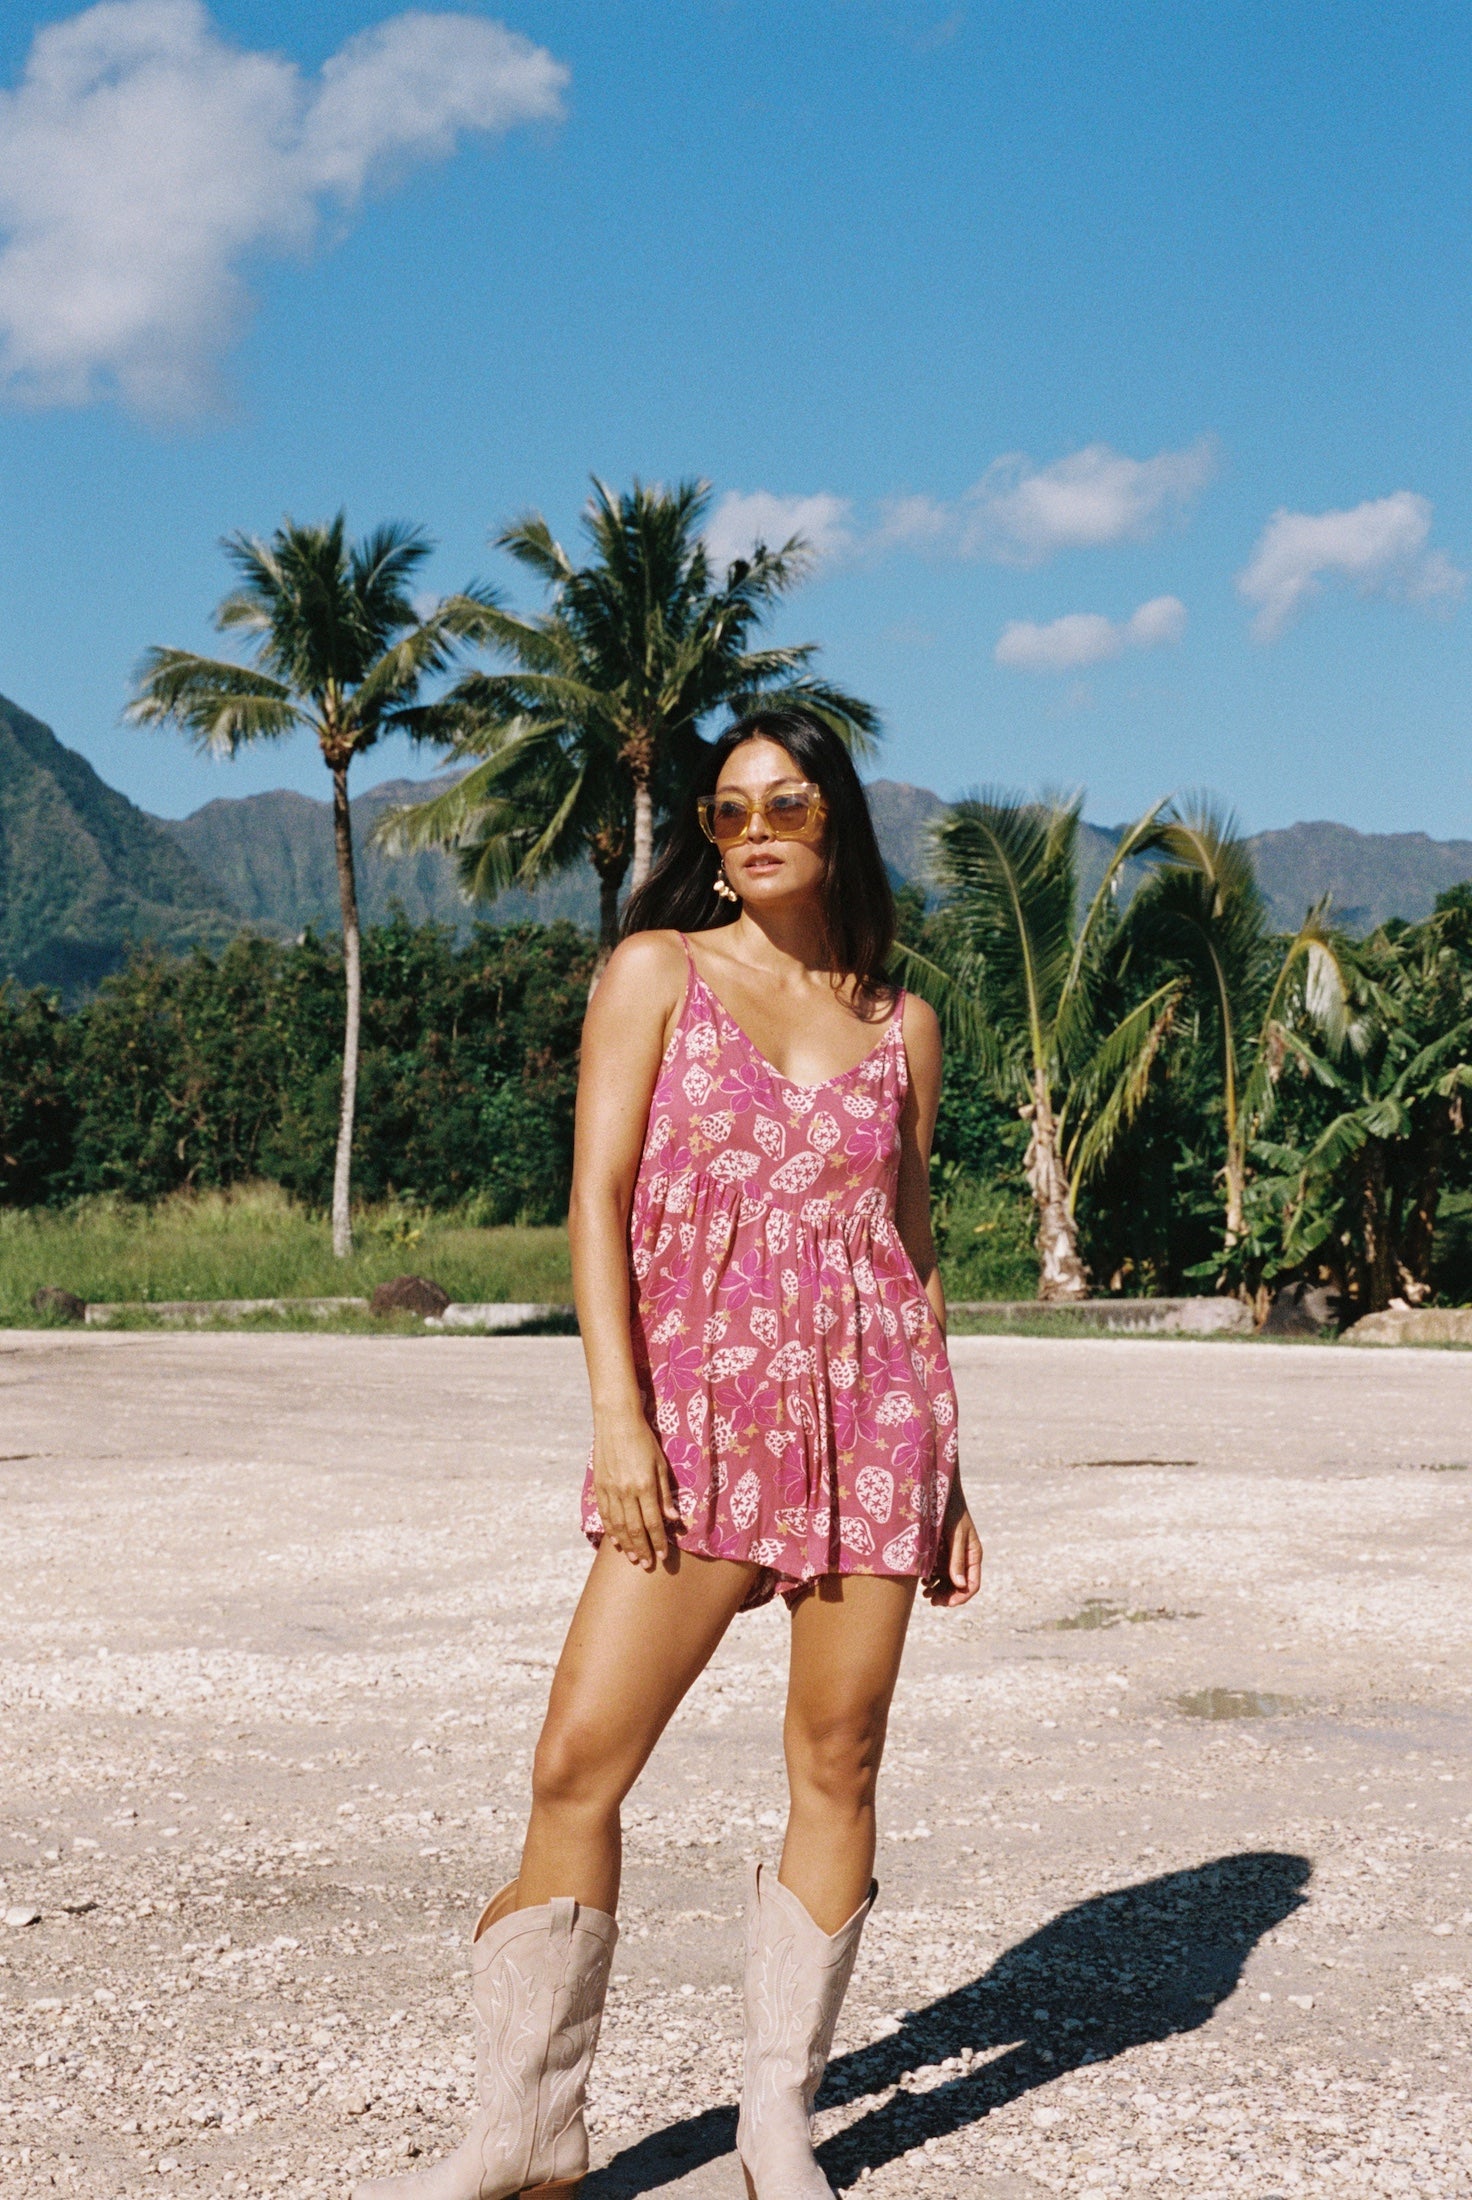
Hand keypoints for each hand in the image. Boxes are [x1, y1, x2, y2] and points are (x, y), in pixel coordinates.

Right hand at [591, 1408, 682, 1570]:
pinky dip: (610, 1530)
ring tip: (632, 1558)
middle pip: (634, 1528)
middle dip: (642, 1549)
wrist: (616, 1421)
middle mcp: (626, 1491)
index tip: (663, 1555)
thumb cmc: (643, 1440)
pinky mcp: (599, 1486)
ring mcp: (610, 1489)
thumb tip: (673, 1518)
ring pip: (618, 1525)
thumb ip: (665, 1493)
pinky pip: (604, 1514)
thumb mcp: (661, 1464)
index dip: (659, 1541)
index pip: (653, 1522)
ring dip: (626, 1544)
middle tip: (647, 1564)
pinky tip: (615, 1541)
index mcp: (645, 1485)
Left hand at [923, 1482, 982, 1607]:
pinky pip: (937, 1571)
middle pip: (958, 1586)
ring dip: (937, 1590)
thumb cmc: (950, 1509)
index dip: (960, 1597)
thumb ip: (956, 1558)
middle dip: (946, 1596)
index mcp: (973, 1555)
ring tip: (924, 1592)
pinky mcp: (940, 1550)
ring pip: (947, 1581)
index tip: (946, 1603)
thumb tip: (959, 1584)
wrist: (937, 1490)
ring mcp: (952, 1555)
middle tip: (930, 1600)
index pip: (972, 1585)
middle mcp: (964, 1558)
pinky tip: (921, 1581)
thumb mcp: (955, 1534)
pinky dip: (931, 1579)